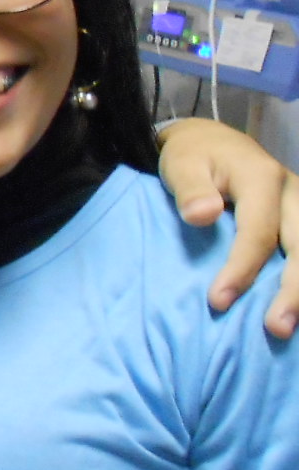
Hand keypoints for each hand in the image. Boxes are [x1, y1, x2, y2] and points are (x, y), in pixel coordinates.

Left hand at [157, 116, 298, 338]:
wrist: (213, 142)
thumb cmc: (193, 158)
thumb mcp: (182, 165)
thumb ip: (190, 189)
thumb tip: (202, 215)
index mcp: (262, 177)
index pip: (258, 231)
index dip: (241, 268)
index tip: (218, 301)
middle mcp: (294, 192)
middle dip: (294, 290)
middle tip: (276, 328)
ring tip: (291, 327)